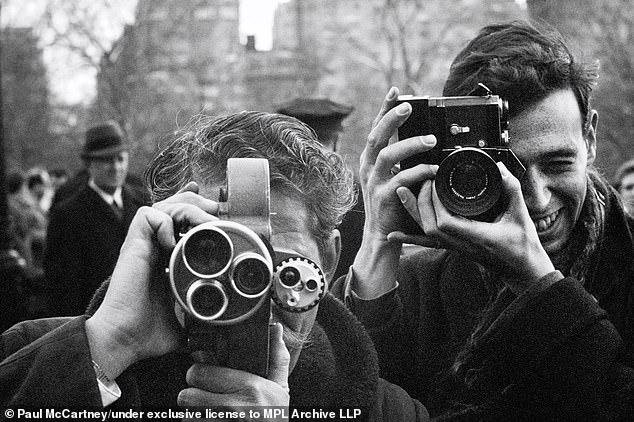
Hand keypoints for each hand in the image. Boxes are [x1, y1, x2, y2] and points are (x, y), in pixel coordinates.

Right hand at [86, 182, 219, 379]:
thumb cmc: (145, 335)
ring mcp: (142, 247)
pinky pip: (146, 216)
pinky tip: (175, 242)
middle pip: (171, 207)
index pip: (177, 225)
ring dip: (187, 208)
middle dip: (195, 203)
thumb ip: (197, 320)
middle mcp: (152, 249)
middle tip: (214, 209)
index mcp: (163, 261)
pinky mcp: (132, 246)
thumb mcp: (182, 322)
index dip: (194, 211)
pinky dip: (164, 222)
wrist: (123, 341)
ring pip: (161, 206)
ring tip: (204, 222)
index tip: (214, 209)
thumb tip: (216, 332)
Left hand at [178, 323, 289, 421]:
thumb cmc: (274, 420)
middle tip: (209, 397)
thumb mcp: (281, 390)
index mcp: (249, 388)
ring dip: (195, 414)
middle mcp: (232, 408)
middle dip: (195, 396)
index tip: (211, 378)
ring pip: (186, 415)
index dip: (202, 374)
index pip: (199, 372)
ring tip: (213, 414)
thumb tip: (275, 328)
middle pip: (186, 395)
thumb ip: (276, 358)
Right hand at [352, 87, 437, 297]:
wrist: (383, 236)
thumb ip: (405, 160)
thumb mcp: (396, 177)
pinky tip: (434, 170)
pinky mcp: (383, 198)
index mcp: (371, 160)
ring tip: (431, 140)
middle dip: (391, 118)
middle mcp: (368, 168)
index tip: (396, 91)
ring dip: (409, 144)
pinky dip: (419, 172)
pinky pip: (401, 180)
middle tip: (409, 106)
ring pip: (387, 156)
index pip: (377, 129)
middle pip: (376, 136)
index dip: (385, 109)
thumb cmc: (394, 204)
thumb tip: (426, 138)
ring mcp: (374, 183)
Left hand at [389, 162, 554, 293]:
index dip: (435, 203)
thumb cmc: (523, 246)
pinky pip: (427, 243)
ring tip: (402, 192)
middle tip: (422, 180)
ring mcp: (455, 248)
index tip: (435, 182)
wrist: (522, 272)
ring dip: (412, 212)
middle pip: (429, 227)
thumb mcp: (521, 215)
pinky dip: (410, 236)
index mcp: (477, 236)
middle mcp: (461, 244)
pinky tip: (394, 233)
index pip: (445, 223)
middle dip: (420, 203)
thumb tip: (499, 168)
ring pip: (426, 234)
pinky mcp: (454, 248)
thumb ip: (511, 190)